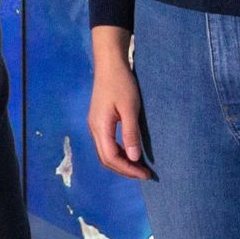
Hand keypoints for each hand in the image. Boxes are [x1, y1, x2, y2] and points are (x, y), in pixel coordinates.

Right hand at [87, 29, 151, 180]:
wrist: (109, 64)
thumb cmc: (121, 84)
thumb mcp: (129, 108)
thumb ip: (130, 133)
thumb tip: (134, 158)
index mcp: (100, 127)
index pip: (111, 157)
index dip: (128, 169)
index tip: (146, 174)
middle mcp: (94, 129)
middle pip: (105, 159)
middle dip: (124, 170)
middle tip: (144, 174)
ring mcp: (94, 125)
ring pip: (104, 153)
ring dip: (121, 163)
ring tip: (138, 167)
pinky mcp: (98, 121)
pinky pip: (105, 144)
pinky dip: (117, 153)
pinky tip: (129, 152)